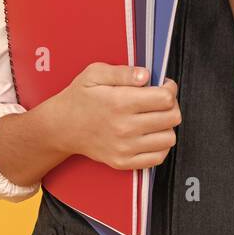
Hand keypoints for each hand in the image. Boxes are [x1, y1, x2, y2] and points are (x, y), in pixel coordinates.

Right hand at [40, 63, 179, 170]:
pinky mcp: (124, 162)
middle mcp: (124, 127)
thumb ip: (123, 72)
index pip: (165, 98)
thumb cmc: (79, 98)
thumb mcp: (95, 74)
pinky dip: (160, 145)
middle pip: (172, 117)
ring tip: (155, 117)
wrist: (61, 127)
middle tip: (161, 100)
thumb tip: (145, 75)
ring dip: (167, 126)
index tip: (164, 86)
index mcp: (120, 102)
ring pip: (169, 138)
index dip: (169, 89)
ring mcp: (125, 148)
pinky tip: (151, 134)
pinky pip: (158, 157)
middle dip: (171, 105)